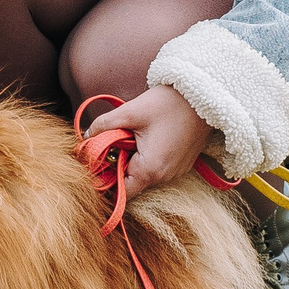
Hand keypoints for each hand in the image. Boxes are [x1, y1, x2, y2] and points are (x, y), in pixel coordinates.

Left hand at [83, 86, 219, 196]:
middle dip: (118, 166)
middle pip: (132, 182)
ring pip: (144, 175)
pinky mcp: (181, 164)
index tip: (96, 165)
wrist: (203, 96)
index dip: (106, 181)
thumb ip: (103, 126)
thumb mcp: (129, 112)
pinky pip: (157, 168)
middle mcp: (165, 177)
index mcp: (151, 170)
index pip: (122, 192)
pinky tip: (146, 137)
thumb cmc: (168, 104)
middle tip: (111, 143)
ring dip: (133, 160)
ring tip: (130, 137)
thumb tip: (85, 137)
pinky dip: (147, 157)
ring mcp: (176, 171)